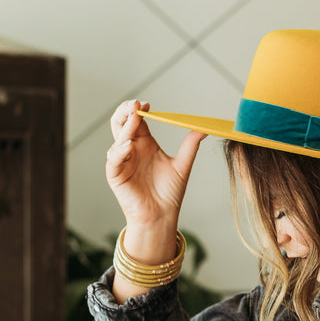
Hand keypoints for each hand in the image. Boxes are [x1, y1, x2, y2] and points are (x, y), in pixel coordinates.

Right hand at [105, 100, 205, 301]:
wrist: (162, 216)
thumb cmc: (169, 193)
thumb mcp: (182, 165)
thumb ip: (190, 146)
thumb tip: (204, 128)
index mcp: (145, 144)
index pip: (137, 120)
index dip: (139, 110)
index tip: (148, 104)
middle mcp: (131, 149)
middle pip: (121, 123)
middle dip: (125, 112)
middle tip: (135, 105)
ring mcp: (122, 161)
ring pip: (117, 138)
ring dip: (124, 127)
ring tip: (134, 119)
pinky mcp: (115, 174)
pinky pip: (114, 159)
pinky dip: (120, 151)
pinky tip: (129, 145)